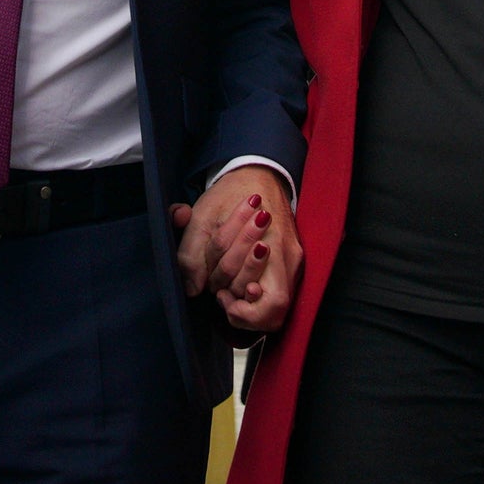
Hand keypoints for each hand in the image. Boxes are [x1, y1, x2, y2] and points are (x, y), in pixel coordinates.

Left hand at [171, 166, 300, 335]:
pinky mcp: (288, 265)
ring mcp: (292, 263)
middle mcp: (289, 259)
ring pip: (277, 307)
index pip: (272, 301)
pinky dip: (254, 298)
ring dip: (248, 306)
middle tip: (221, 295)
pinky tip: (237, 288)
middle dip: (241, 306)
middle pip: (275, 308)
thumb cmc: (229, 195)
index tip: (221, 295)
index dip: (245, 310)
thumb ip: (192, 256)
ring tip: (227, 293)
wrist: (256, 174)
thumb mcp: (201, 219)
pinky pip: (276, 294)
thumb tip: (193, 289)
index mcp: (274, 245)